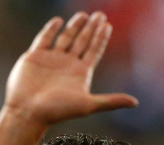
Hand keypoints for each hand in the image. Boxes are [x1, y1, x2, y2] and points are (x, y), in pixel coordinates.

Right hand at [4, 12, 137, 127]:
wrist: (28, 112)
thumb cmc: (57, 111)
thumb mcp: (87, 105)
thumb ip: (110, 101)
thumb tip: (135, 103)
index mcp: (80, 73)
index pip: (94, 51)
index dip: (101, 38)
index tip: (108, 25)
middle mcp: (67, 65)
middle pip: (82, 42)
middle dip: (91, 28)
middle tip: (100, 14)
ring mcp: (51, 59)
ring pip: (66, 38)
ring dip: (75, 26)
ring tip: (83, 14)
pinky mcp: (34, 57)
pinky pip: (44, 39)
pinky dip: (50, 29)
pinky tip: (59, 21)